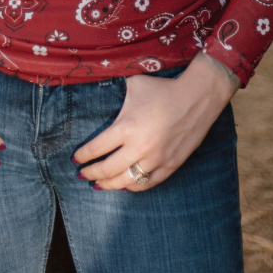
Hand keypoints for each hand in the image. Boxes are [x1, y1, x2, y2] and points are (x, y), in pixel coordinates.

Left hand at [72, 53, 239, 191]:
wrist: (197, 97)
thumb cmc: (163, 89)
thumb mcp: (133, 85)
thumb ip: (115, 94)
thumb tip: (96, 91)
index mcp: (127, 127)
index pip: (96, 148)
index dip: (83, 156)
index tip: (75, 159)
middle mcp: (139, 147)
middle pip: (107, 170)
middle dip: (90, 174)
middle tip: (82, 174)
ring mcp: (156, 159)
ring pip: (126, 181)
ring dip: (108, 185)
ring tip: (98, 185)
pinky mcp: (170, 166)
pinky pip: (147, 183)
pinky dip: (132, 186)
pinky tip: (124, 184)